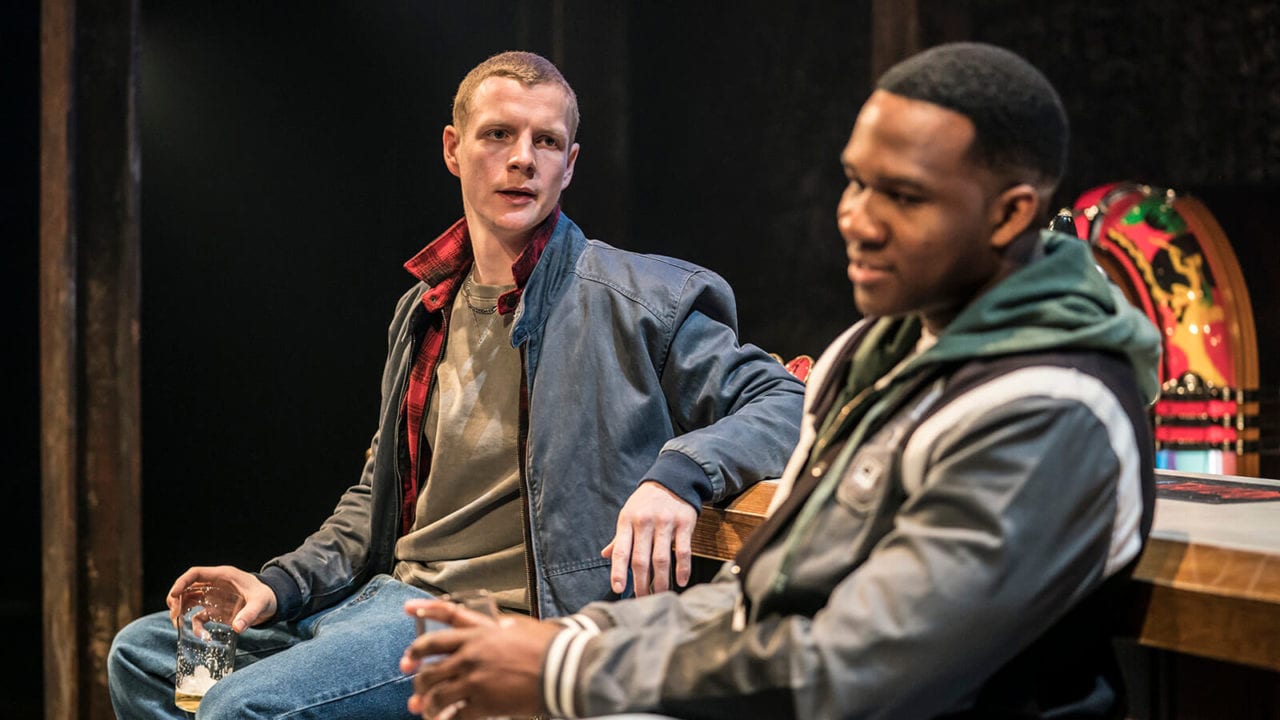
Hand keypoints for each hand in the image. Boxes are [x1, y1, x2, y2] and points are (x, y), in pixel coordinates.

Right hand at [166, 565, 276, 632]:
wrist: (272, 603)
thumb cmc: (267, 596)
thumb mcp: (260, 603)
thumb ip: (250, 614)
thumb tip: (238, 628)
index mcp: (223, 576)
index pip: (196, 573)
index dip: (182, 582)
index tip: (173, 595)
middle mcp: (214, 585)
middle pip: (187, 587)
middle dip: (176, 599)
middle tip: (175, 614)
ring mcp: (213, 598)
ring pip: (189, 601)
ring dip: (180, 612)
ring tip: (178, 625)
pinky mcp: (215, 611)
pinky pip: (199, 617)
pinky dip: (196, 626)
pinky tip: (202, 636)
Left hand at [401, 599, 560, 718]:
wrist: (563, 667)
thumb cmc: (546, 645)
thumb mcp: (518, 626)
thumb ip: (499, 627)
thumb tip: (495, 626)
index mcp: (479, 633)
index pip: (440, 630)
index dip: (420, 632)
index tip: (406, 634)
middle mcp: (471, 654)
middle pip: (431, 666)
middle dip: (418, 677)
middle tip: (413, 683)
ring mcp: (475, 679)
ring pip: (437, 693)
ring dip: (427, 703)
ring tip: (423, 709)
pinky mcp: (484, 703)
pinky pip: (455, 715)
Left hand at [601, 480, 696, 595]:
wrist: (673, 479)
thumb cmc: (646, 502)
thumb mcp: (628, 514)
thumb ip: (619, 537)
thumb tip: (605, 555)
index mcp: (627, 520)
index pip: (620, 550)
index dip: (618, 571)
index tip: (618, 589)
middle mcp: (645, 521)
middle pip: (641, 559)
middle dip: (640, 583)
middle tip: (642, 600)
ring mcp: (666, 522)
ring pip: (661, 558)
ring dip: (660, 580)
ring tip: (659, 595)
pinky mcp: (684, 523)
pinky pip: (683, 550)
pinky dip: (682, 568)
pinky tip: (681, 581)